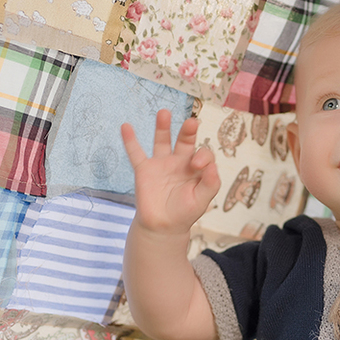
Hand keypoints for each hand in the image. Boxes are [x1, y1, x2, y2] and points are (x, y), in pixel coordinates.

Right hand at [121, 109, 220, 234]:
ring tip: (164, 112)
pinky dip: (130, 140)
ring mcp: (161, 164)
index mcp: (196, 169)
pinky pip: (136, 153)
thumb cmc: (185, 213)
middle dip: (188, 131)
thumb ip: (210, 183)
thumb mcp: (202, 200)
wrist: (162, 226)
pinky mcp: (144, 170)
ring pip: (162, 141)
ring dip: (163, 127)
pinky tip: (126, 126)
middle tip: (192, 123)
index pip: (203, 154)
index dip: (202, 156)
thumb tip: (213, 166)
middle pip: (185, 141)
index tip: (196, 165)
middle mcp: (180, 162)